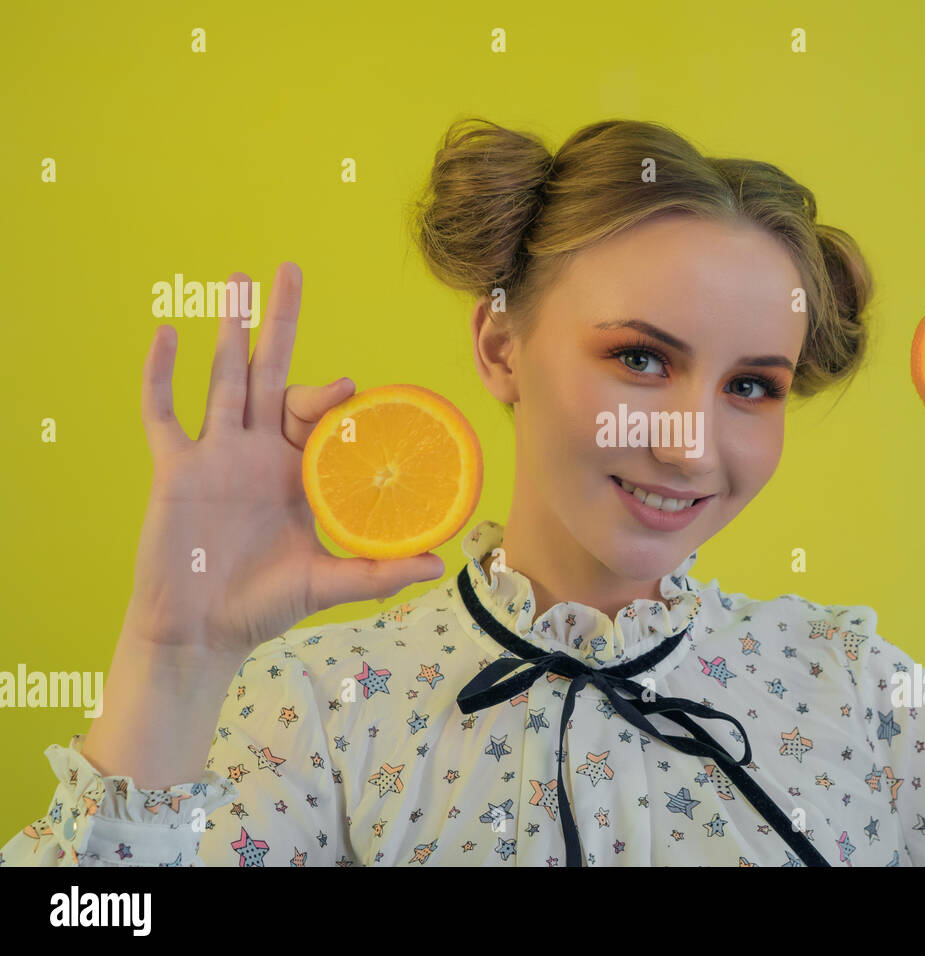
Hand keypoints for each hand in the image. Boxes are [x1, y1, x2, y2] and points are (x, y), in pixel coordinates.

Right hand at [126, 262, 445, 663]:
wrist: (200, 632)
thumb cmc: (263, 606)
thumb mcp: (329, 584)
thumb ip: (378, 571)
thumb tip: (437, 564)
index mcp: (296, 471)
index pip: (315, 413)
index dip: (330, 394)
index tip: (349, 389)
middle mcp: (256, 452)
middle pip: (269, 373)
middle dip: (279, 323)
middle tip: (290, 271)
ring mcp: (213, 455)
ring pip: (221, 379)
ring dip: (228, 331)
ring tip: (236, 281)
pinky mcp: (173, 469)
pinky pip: (164, 414)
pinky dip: (162, 376)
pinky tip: (168, 334)